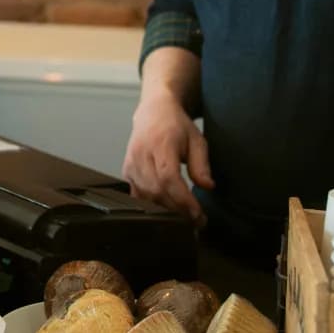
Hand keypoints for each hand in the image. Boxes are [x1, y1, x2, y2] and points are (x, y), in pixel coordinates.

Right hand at [122, 91, 213, 225]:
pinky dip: (151, 206)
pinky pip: (136, 195)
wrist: (153, 112)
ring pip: (145, 196)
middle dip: (178, 210)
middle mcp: (141, 154)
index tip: (198, 214)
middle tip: (196, 221)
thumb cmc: (176, 125)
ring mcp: (131, 163)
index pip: (168, 178)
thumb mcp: (197, 140)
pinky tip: (166, 210)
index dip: (183, 200)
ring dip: (166, 211)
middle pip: (156, 191)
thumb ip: (201, 164)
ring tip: (184, 217)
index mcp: (160, 143)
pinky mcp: (126, 171)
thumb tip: (207, 186)